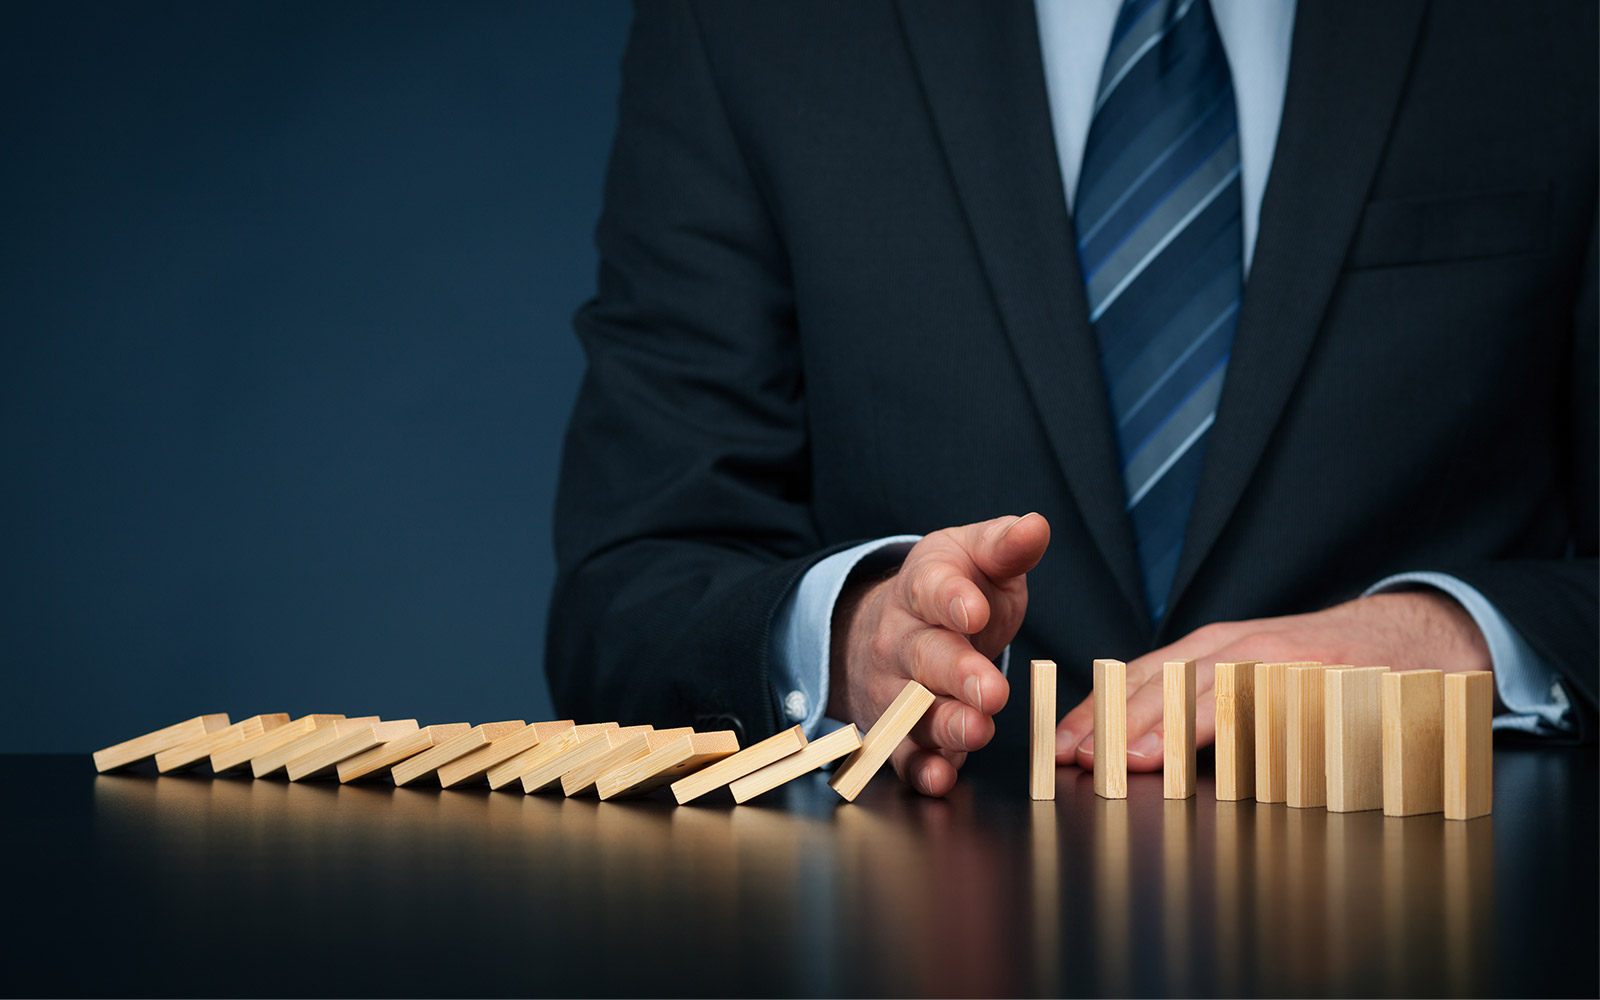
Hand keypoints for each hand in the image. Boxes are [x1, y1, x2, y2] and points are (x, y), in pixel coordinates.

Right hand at [828, 513, 1050, 796]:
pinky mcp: (898, 733)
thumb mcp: (976, 559)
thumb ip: (1006, 547)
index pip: (932, 590)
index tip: (975, 610)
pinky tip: (940, 779)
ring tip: (977, 730)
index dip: (952, 601)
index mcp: (922, 587)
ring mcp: (895, 689)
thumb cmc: (954, 593)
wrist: (895, 630)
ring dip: (944, 724)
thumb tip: (1036, 525)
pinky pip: (902, 755)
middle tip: (991, 689)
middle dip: (956, 673)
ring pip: (913, 710)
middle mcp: (901, 639)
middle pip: (924, 657)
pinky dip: (920, 770)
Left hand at [1054, 591, 1492, 770]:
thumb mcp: (1248, 676)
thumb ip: (1200, 706)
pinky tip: (1216, 751)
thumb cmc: (1318, 667)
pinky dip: (1239, 726)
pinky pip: (1273, 701)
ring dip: (1165, 726)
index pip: (1136, 680)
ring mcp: (1278, 658)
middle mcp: (1236, 647)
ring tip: (1131, 759)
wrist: (1411, 635)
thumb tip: (1134, 752)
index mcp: (1211, 648)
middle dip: (1112, 723)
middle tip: (1078, 760)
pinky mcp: (1321, 676)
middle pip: (1160, 683)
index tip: (1058, 747)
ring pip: (1208, 690)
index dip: (1094, 711)